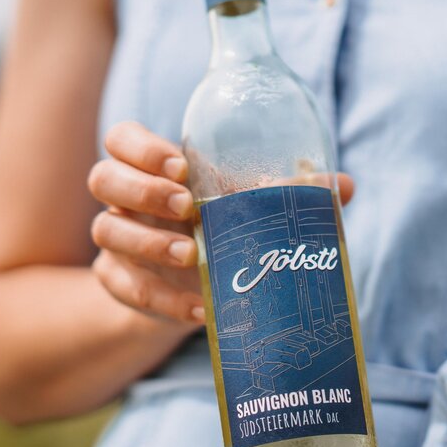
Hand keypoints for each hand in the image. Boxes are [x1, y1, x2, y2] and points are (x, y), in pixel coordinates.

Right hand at [88, 121, 356, 323]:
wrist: (195, 292)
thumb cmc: (223, 232)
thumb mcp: (249, 209)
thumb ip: (289, 194)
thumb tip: (343, 185)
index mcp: (152, 168)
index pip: (122, 138)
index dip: (142, 148)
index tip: (181, 165)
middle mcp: (125, 199)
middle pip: (103, 177)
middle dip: (144, 190)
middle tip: (187, 207)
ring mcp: (116, 241)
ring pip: (106, 229)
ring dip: (149, 242)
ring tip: (193, 256)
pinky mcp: (117, 282)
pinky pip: (123, 287)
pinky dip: (162, 299)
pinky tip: (198, 309)